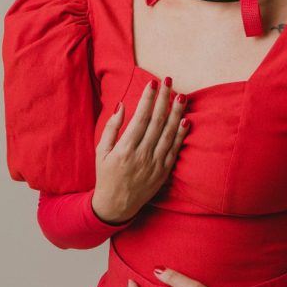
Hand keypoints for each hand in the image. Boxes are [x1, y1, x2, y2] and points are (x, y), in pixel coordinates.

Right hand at [91, 78, 190, 223]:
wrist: (116, 205)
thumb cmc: (106, 175)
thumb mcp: (100, 151)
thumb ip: (111, 128)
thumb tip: (121, 106)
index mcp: (124, 149)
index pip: (140, 118)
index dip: (147, 99)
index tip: (152, 84)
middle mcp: (142, 156)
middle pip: (156, 122)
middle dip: (163, 99)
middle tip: (168, 81)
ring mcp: (155, 164)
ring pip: (168, 133)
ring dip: (176, 113)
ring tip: (181, 96)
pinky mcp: (164, 171)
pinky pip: (175, 149)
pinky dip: (181, 134)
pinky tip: (186, 120)